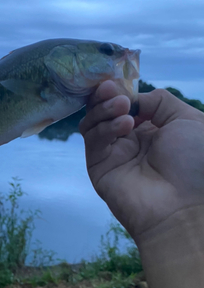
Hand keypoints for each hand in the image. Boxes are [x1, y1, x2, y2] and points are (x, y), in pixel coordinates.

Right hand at [80, 81, 203, 241]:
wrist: (183, 207)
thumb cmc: (194, 163)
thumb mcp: (188, 120)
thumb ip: (159, 100)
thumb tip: (131, 98)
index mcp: (151, 128)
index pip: (125, 102)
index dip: (121, 89)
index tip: (119, 81)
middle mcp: (129, 139)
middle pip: (104, 109)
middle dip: (107, 95)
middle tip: (113, 88)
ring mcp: (112, 152)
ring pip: (94, 121)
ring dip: (105, 108)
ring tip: (124, 107)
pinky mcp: (98, 165)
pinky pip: (93, 138)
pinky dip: (105, 126)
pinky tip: (124, 125)